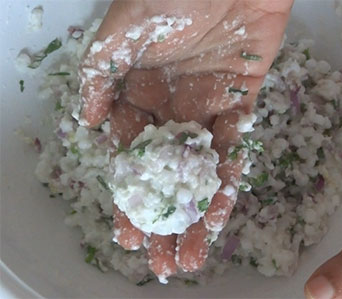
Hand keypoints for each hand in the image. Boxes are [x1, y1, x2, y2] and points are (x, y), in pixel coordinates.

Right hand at [79, 0, 292, 279]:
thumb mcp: (123, 30)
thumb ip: (100, 75)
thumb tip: (88, 120)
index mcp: (138, 95)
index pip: (132, 159)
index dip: (131, 199)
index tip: (128, 236)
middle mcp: (171, 109)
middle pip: (167, 175)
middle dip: (163, 219)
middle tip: (159, 262)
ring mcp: (206, 111)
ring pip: (200, 172)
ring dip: (196, 215)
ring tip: (190, 256)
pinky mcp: (240, 106)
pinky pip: (233, 151)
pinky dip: (226, 183)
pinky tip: (217, 217)